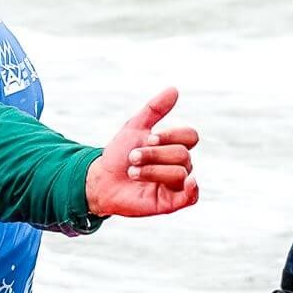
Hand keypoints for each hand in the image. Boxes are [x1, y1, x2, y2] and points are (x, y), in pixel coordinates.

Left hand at [84, 87, 199, 217]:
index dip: (171, 135)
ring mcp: (176, 185)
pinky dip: (192, 189)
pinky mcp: (171, 203)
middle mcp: (178, 165)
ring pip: (181, 172)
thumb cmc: (118, 155)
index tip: (148, 138)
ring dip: (152, 170)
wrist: (100, 180)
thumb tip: (174, 89)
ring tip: (132, 173)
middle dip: (154, 154)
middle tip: (131, 158)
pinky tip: (187, 182)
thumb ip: (154, 109)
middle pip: (182, 154)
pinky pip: (192, 197)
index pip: (190, 136)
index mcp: (173, 147)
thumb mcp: (134, 128)